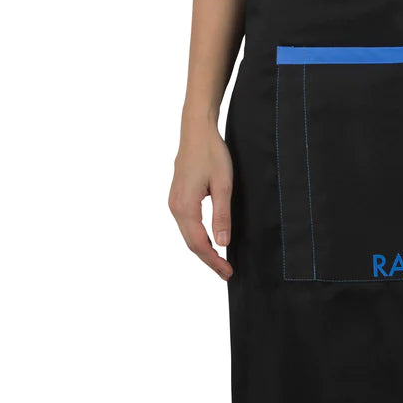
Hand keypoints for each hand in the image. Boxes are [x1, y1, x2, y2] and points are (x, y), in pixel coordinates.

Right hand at [168, 119, 233, 279]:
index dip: (213, 261)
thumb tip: (223, 243)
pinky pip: (187, 224)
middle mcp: (175, 207)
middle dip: (209, 259)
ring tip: (220, 261)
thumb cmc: (211, 153)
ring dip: (203, 249)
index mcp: (185, 207)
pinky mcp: (178, 197)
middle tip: (227, 272)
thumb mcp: (223, 184)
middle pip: (191, 243)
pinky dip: (198, 236)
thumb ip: (222, 215)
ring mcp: (174, 202)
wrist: (196, 130)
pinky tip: (210, 240)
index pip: (199, 243)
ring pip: (188, 234)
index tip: (228, 272)